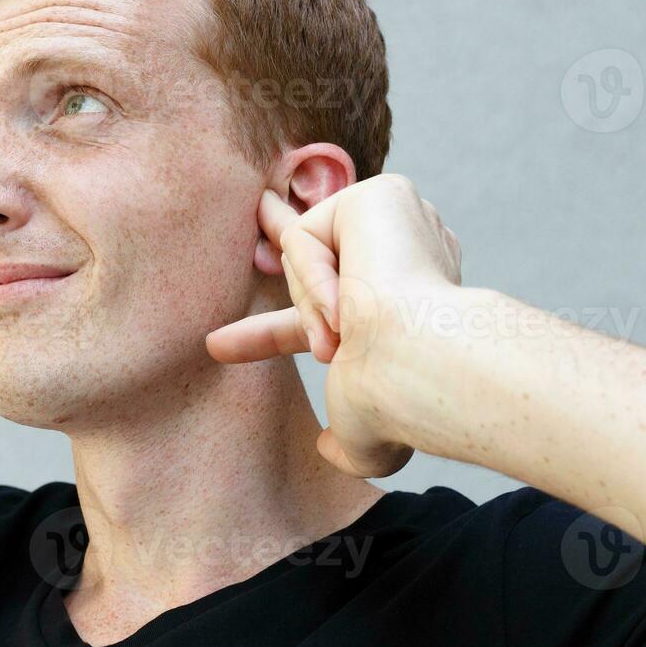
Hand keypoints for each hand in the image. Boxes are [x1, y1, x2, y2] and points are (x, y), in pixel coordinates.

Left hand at [205, 173, 461, 477]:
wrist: (420, 370)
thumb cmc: (400, 404)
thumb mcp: (369, 436)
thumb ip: (349, 442)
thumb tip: (328, 451)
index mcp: (408, 303)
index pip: (338, 297)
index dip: (291, 311)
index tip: (224, 339)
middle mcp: (410, 254)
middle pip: (320, 250)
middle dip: (282, 247)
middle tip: (271, 241)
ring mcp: (401, 220)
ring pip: (306, 249)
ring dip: (306, 305)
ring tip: (335, 343)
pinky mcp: (382, 195)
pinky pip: (307, 235)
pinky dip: (311, 277)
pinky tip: (343, 308)